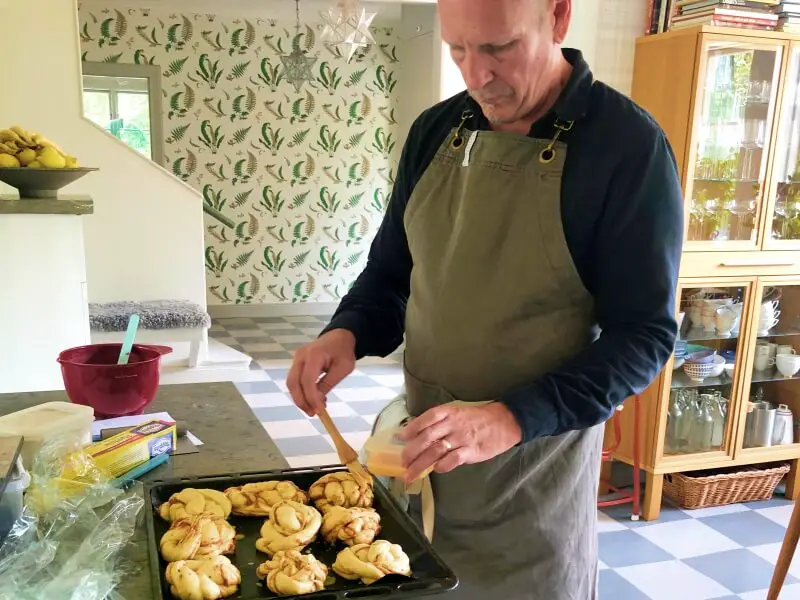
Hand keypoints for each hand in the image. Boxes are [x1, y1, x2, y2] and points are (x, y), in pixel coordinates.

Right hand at [287, 329, 355, 416]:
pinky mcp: (297, 363)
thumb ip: (328, 383)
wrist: (339, 336)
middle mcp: (300, 356)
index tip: (319, 411)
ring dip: (300, 398)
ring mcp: (297, 359)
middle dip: (301, 401)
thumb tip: (317, 400)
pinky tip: (313, 399)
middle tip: (313, 413)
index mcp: (314, 355)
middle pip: (294, 383)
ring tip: (314, 408)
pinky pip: (295, 380)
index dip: (311, 398)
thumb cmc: (343, 351)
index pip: (307, 381)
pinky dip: (301, 392)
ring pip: (292, 383)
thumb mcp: (343, 368)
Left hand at [399, 402, 521, 482]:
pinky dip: (442, 465)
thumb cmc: (478, 418)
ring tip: (411, 474)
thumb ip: (442, 423)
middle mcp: (453, 425)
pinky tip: (436, 469)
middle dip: (411, 452)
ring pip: (435, 451)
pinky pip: (453, 459)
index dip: (412, 428)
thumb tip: (421, 435)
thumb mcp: (458, 413)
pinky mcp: (472, 451)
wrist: (504, 422)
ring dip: (421, 464)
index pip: (426, 418)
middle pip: (426, 438)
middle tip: (403, 462)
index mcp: (449, 413)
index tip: (401, 438)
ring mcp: (462, 438)